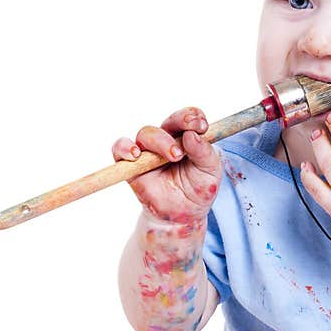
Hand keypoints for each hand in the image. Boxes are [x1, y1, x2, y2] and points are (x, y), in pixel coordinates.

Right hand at [112, 107, 221, 223]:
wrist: (183, 214)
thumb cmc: (198, 189)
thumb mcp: (211, 172)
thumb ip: (204, 152)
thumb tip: (192, 135)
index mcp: (187, 137)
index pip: (187, 117)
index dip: (192, 116)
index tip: (202, 125)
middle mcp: (166, 140)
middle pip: (167, 123)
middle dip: (177, 128)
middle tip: (184, 150)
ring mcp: (148, 151)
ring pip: (146, 133)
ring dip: (158, 141)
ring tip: (172, 156)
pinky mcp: (132, 165)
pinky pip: (119, 149)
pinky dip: (123, 148)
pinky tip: (134, 155)